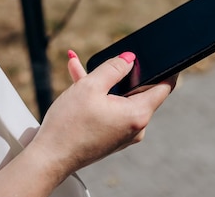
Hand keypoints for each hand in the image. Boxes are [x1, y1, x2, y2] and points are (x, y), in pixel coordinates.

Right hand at [29, 51, 175, 179]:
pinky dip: (98, 98)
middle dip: (119, 73)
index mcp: (138, 115)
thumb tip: (130, 58)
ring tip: (78, 67)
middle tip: (108, 57)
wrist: (50, 158)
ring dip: (103, 84)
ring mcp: (123, 135)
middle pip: (137, 92)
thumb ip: (113, 68)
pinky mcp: (111, 138)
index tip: (162, 55)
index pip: (164, 87)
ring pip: (119, 100)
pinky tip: (79, 82)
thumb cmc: (69, 124)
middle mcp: (136, 128)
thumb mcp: (90, 86)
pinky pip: (110, 111)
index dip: (165, 68)